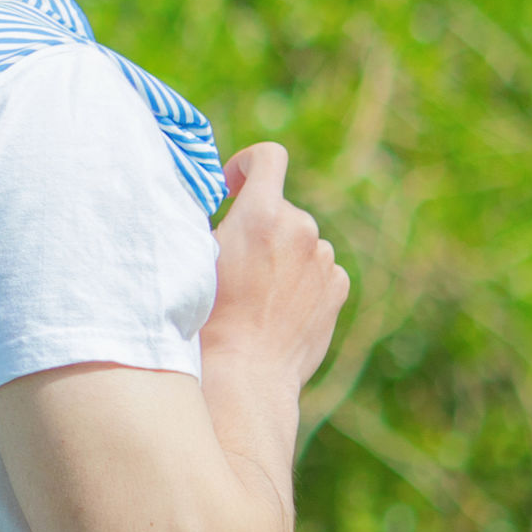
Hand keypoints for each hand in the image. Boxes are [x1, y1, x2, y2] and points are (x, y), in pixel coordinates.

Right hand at [203, 142, 348, 402]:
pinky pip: (318, 269)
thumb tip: (219, 203)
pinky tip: (278, 309)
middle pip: (280, 208)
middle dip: (259, 226)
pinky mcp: (338, 287)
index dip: (246, 165)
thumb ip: (213, 221)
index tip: (231, 189)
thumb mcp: (194, 259)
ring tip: (255, 295)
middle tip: (233, 265)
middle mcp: (301, 229)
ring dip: (281, 255)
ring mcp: (324, 259)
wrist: (245, 374)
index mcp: (262, 214)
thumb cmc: (207, 320)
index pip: (268, 157)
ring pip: (299, 242)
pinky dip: (301, 280)